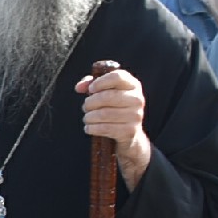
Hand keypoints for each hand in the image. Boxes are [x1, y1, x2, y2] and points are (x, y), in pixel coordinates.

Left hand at [76, 66, 150, 187]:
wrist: (130, 142)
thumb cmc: (114, 114)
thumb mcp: (107, 97)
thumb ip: (93, 86)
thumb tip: (80, 86)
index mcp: (134, 86)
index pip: (117, 76)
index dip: (99, 82)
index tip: (89, 90)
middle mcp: (138, 100)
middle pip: (105, 96)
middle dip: (89, 104)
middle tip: (86, 109)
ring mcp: (135, 116)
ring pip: (101, 112)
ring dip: (88, 117)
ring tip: (88, 121)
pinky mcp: (128, 132)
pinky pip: (103, 127)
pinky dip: (91, 128)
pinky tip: (90, 129)